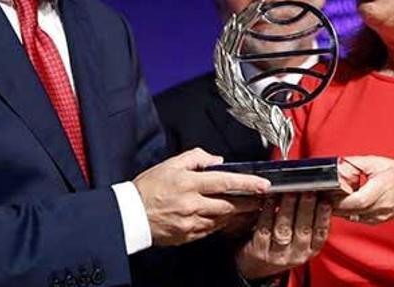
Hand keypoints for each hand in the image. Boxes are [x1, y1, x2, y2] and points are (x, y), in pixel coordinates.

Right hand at [133, 148, 269, 245]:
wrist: (130, 214)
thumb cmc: (148, 188)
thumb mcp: (170, 164)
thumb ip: (196, 157)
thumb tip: (217, 160)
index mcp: (188, 183)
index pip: (225, 182)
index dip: (247, 183)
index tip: (263, 185)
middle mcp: (192, 204)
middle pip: (229, 204)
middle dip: (249, 202)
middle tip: (262, 199)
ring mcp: (191, 222)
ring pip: (223, 219)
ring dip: (238, 214)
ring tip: (249, 208)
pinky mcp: (188, 235)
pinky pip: (212, 230)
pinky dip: (222, 224)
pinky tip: (228, 219)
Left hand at [235, 193, 332, 279]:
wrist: (257, 265)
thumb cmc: (282, 244)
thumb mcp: (301, 238)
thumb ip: (310, 220)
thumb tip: (321, 194)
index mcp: (310, 250)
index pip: (320, 234)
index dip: (324, 216)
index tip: (325, 200)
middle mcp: (295, 255)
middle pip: (303, 231)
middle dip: (307, 208)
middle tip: (308, 190)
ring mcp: (276, 254)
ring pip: (283, 230)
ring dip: (288, 208)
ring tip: (290, 192)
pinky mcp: (259, 250)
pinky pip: (264, 229)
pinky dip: (267, 212)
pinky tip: (270, 199)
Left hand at [331, 156, 393, 227]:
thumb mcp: (380, 163)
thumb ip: (356, 163)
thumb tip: (337, 164)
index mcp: (382, 189)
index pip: (356, 200)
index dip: (339, 195)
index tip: (329, 186)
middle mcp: (378, 207)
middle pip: (347, 209)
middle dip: (333, 198)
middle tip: (327, 186)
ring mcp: (374, 217)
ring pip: (346, 214)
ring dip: (338, 203)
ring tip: (338, 190)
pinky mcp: (370, 221)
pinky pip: (351, 215)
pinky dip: (345, 207)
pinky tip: (347, 197)